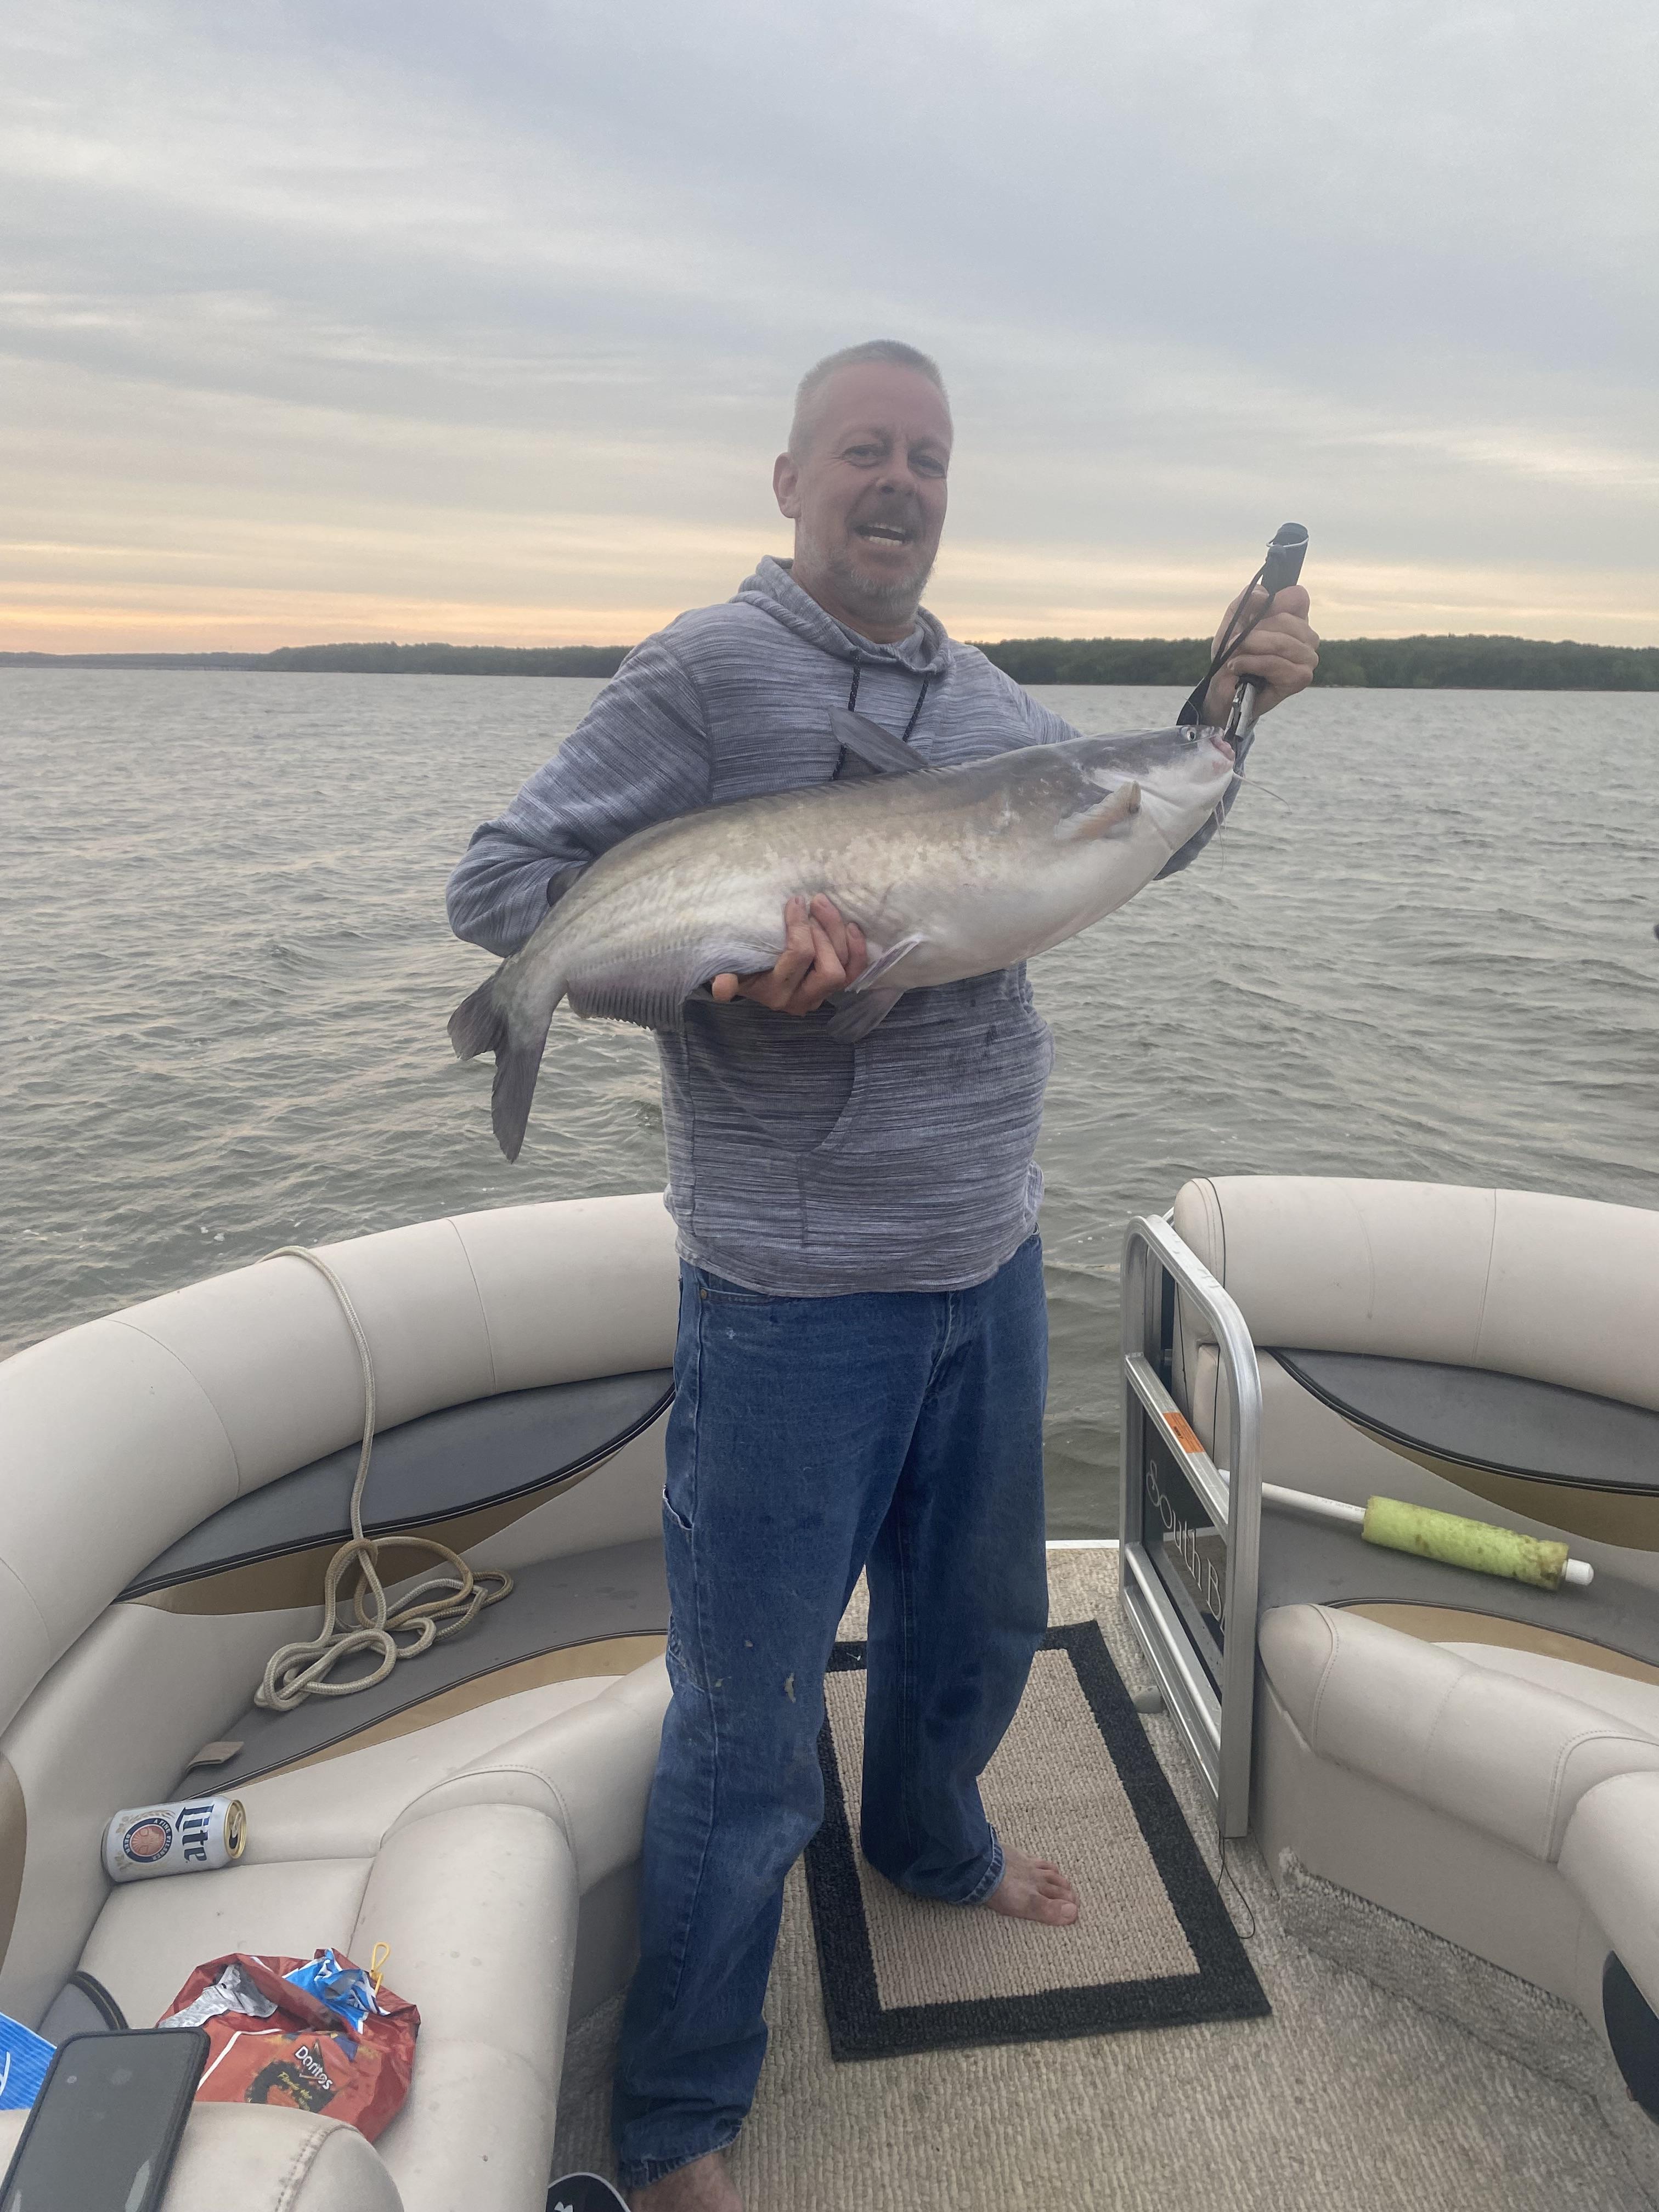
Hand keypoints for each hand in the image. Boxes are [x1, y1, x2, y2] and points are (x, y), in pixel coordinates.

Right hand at [710, 894, 867, 1015]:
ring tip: (825, 906)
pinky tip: (851, 927)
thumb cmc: (738, 964)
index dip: (800, 926)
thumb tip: (721, 986)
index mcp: (775, 993)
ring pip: (846, 970)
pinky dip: (857, 950)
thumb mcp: (727, 969)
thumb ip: (726, 979)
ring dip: (839, 934)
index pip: (799, 958)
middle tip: (815, 902)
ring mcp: (820, 996)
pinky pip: (855, 973)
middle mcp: (801, 1000)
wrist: (748, 977)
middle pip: (830, 970)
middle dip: (826, 931)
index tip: (794, 901)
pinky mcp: (833, 988)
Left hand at [1201, 582, 1318, 725]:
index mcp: (1297, 619)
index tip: (1252, 618)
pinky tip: (1238, 667)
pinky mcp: (1301, 678)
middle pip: (1285, 620)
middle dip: (1253, 632)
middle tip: (1237, 644)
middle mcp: (1308, 638)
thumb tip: (1264, 597)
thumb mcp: (1235, 619)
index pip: (1298, 596)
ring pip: (1281, 642)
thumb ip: (1247, 600)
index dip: (1273, 603)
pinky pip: (1276, 663)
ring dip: (1250, 648)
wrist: (1223, 689)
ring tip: (1235, 657)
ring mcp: (1308, 658)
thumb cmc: (1233, 653)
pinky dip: (1251, 664)